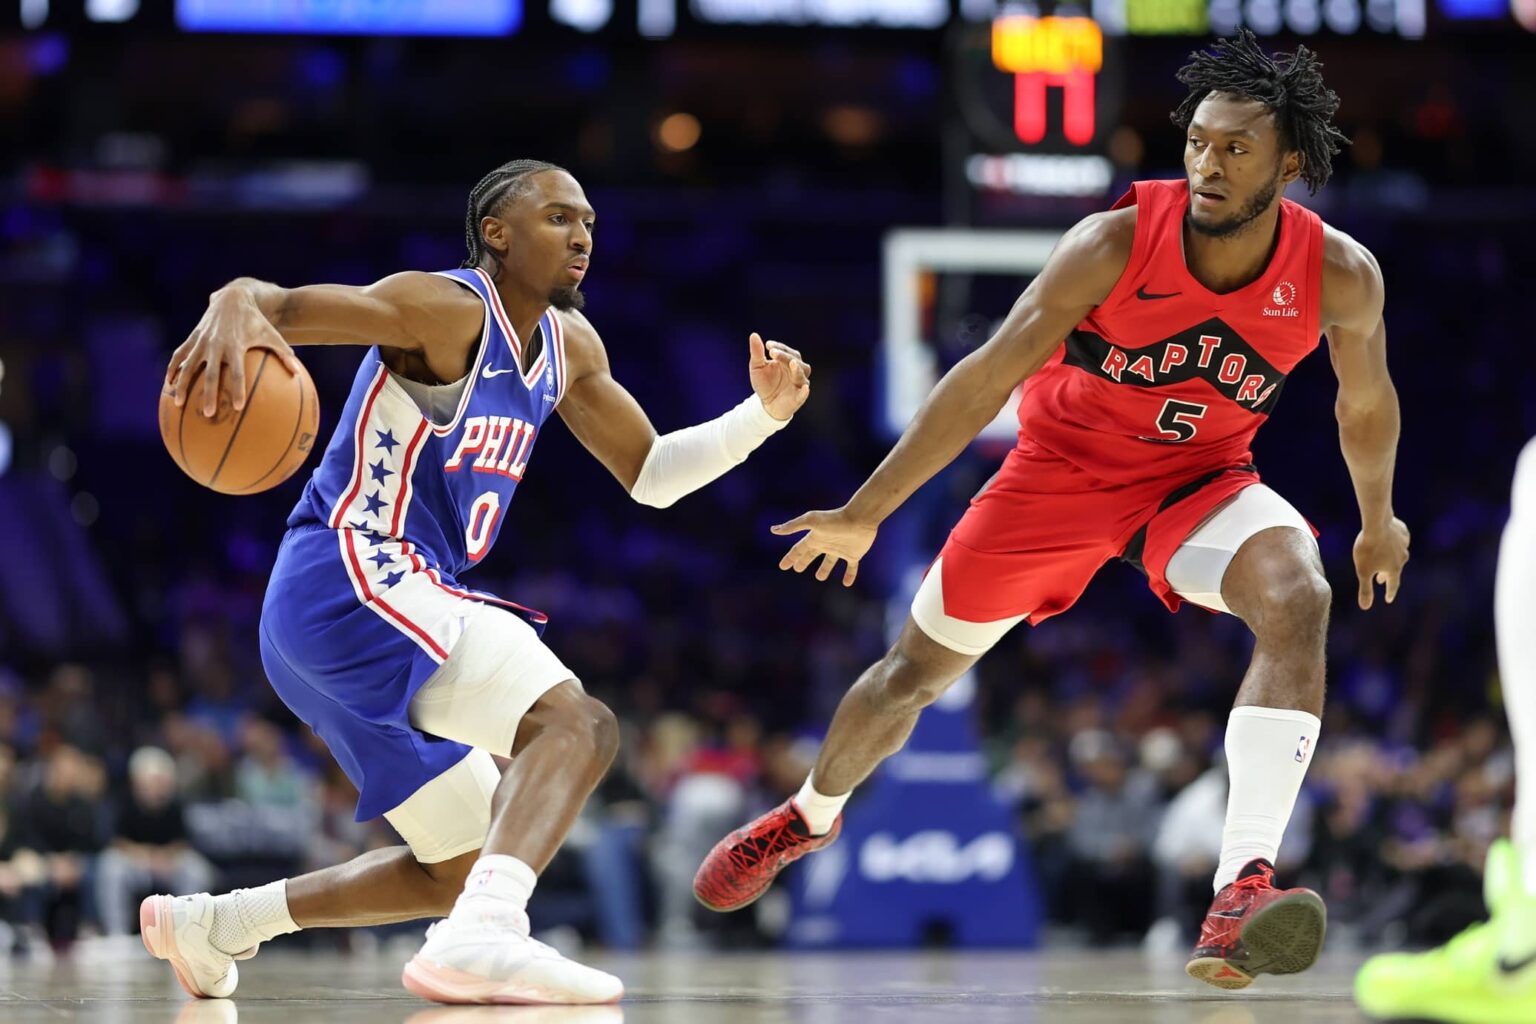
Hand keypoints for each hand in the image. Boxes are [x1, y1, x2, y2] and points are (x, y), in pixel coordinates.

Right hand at [166, 286, 302, 417]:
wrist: (232, 298)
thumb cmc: (256, 321)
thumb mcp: (272, 335)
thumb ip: (284, 354)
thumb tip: (298, 373)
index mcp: (236, 345)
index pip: (237, 371)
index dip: (238, 388)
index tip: (238, 407)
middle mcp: (216, 344)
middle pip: (211, 374)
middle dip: (209, 394)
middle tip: (209, 413)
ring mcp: (202, 341)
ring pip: (189, 366)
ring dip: (183, 384)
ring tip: (179, 403)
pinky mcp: (192, 338)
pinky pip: (180, 355)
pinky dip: (173, 368)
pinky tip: (167, 384)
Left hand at [748, 332, 810, 420]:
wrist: (766, 404)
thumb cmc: (764, 383)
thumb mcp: (757, 367)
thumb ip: (757, 352)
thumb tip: (754, 334)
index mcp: (787, 361)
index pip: (787, 351)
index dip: (779, 347)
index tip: (768, 345)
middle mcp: (796, 370)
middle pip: (795, 360)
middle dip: (785, 356)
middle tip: (773, 352)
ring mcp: (798, 383)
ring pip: (802, 374)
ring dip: (797, 369)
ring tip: (792, 364)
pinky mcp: (798, 397)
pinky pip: (803, 394)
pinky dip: (805, 391)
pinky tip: (805, 388)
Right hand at [770, 506, 877, 585]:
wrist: (860, 518)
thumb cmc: (835, 519)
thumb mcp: (811, 521)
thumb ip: (793, 526)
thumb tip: (773, 530)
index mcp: (815, 537)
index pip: (799, 549)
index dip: (791, 557)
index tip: (783, 566)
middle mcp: (827, 543)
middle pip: (812, 555)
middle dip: (803, 561)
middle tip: (797, 569)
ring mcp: (841, 549)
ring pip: (830, 562)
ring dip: (824, 570)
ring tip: (820, 578)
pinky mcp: (854, 554)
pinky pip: (851, 567)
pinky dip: (849, 575)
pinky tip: (847, 583)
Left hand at [1353, 516, 1409, 608]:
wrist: (1377, 523)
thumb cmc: (1368, 549)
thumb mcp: (1363, 572)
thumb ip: (1365, 590)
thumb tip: (1365, 607)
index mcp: (1394, 569)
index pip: (1392, 585)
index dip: (1389, 592)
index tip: (1388, 599)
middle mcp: (1402, 558)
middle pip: (1394, 569)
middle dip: (1386, 575)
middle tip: (1379, 579)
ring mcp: (1404, 544)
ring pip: (1398, 554)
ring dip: (1390, 559)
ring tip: (1382, 558)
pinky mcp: (1403, 532)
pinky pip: (1399, 539)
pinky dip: (1393, 543)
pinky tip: (1388, 540)